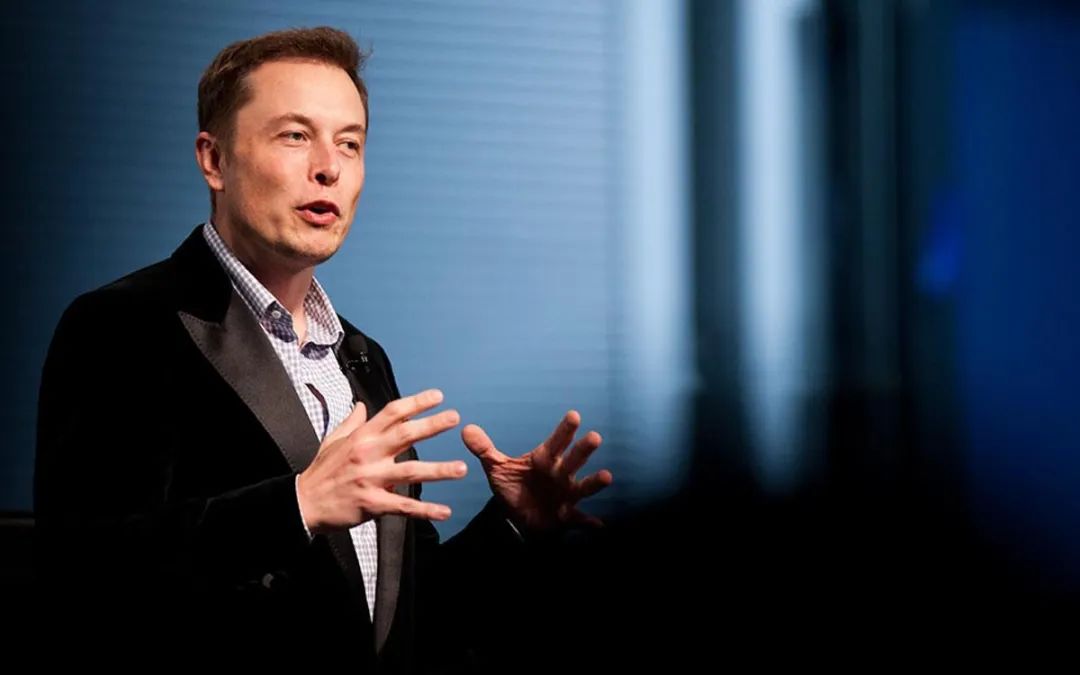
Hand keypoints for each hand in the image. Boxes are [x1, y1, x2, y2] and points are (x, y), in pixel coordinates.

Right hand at [297, 389, 466, 533]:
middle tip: (454, 418)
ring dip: (439, 470)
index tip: (438, 396)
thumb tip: (362, 405)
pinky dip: (425, 510)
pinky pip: (404, 507)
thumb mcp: (333, 440)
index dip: (416, 402)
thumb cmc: (320, 472)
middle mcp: (368, 454)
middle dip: (432, 425)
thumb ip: (352, 422)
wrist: (303, 504)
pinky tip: (444, 511)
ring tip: (462, 468)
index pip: (392, 413)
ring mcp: (371, 479)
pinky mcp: (372, 503)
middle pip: (406, 435)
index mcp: (361, 437)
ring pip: (411, 471)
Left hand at [461, 410, 612, 530]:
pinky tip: (599, 525)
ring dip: (594, 482)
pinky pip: (579, 519)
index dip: (564, 430)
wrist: (517, 516)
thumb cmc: (514, 486)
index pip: (556, 442)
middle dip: (583, 450)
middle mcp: (559, 474)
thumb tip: (466, 429)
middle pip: (573, 459)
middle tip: (594, 437)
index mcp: (544, 459)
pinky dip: (588, 522)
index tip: (574, 416)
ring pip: (582, 486)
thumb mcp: (497, 468)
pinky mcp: (565, 516)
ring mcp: (565, 494)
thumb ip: (484, 449)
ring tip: (606, 476)